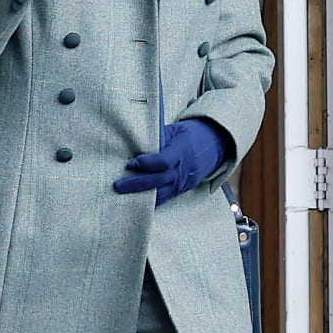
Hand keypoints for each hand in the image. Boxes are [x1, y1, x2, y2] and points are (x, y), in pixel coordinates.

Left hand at [114, 118, 231, 206]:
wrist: (214, 146)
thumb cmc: (190, 135)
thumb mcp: (175, 129)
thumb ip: (157, 137)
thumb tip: (134, 144)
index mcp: (182, 151)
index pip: (164, 161)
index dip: (147, 164)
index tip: (131, 163)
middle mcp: (183, 170)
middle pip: (159, 181)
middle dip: (137, 184)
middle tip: (118, 185)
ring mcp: (183, 183)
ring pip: (161, 194)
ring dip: (140, 196)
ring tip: (123, 196)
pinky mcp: (181, 190)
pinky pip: (165, 198)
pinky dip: (150, 201)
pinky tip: (135, 202)